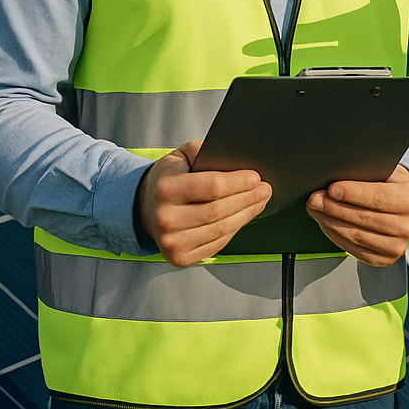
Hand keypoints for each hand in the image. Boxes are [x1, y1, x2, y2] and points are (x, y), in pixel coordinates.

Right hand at [137, 140, 272, 267]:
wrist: (144, 206)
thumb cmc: (169, 178)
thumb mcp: (183, 155)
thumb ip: (207, 151)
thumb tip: (238, 158)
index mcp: (165, 189)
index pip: (212, 186)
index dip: (239, 183)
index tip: (256, 177)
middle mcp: (165, 218)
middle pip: (219, 210)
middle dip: (248, 199)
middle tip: (265, 189)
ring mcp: (171, 241)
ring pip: (221, 229)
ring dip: (246, 215)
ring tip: (259, 202)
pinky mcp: (179, 257)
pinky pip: (216, 244)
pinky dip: (234, 230)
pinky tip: (242, 217)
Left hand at [307, 164, 408, 265]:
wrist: (404, 210)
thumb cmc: (391, 187)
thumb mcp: (387, 173)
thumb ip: (368, 174)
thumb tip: (339, 175)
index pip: (377, 197)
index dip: (352, 193)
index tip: (331, 189)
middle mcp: (407, 226)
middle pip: (363, 218)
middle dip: (334, 207)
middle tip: (314, 199)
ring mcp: (396, 246)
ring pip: (355, 235)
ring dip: (330, 222)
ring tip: (316, 210)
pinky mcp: (384, 259)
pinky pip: (354, 249)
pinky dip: (335, 236)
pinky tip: (326, 224)